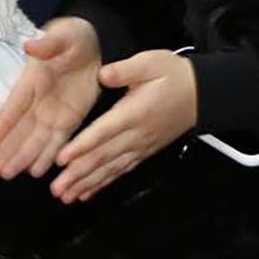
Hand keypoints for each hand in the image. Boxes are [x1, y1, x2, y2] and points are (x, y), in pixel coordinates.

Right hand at [0, 17, 102, 179]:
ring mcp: (51, 113)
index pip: (14, 104)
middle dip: (2, 149)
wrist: (95, 46)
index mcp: (32, 79)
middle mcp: (37, 101)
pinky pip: (56, 142)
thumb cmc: (72, 37)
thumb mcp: (63, 35)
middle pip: (17, 129)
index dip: (1, 121)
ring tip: (4, 174)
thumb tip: (30, 44)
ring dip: (19, 157)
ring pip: (33, 140)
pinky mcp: (68, 121)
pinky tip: (35, 171)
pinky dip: (46, 156)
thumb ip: (48, 42)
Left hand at [49, 49, 195, 203]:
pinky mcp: (143, 152)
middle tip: (57, 188)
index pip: (103, 132)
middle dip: (78, 174)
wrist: (201, 94)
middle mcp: (136, 135)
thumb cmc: (174, 77)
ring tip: (67, 196)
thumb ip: (125, 69)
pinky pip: (121, 171)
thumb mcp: (150, 62)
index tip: (62, 158)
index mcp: (134, 113)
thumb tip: (103, 74)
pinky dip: (103, 183)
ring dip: (87, 184)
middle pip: (103, 157)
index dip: (81, 146)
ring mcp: (140, 146)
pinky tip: (88, 193)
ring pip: (110, 169)